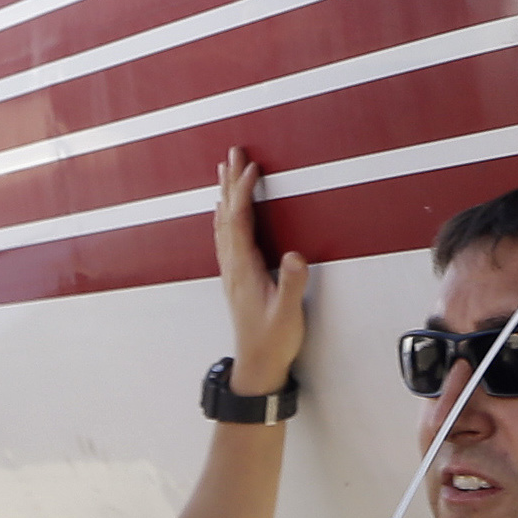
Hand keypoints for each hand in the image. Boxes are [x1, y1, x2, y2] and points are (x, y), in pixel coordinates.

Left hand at [215, 150, 307, 396]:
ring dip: (225, 194)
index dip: (244, 192)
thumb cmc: (274, 340)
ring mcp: (231, 270)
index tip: (252, 166)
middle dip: (231, 181)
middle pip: (227, 215)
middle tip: (233, 152)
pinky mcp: (236, 276)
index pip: (240, 221)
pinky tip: (223, 211)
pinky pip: (225, 236)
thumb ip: (291, 285)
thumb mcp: (288, 314)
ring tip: (225, 170)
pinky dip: (224, 215)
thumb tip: (294, 255)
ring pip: (223, 223)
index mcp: (244, 268)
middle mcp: (232, 265)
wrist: (257, 365)